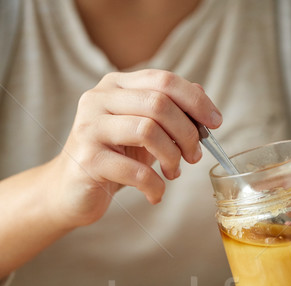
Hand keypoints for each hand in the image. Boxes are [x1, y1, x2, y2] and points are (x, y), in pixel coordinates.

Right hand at [53, 69, 221, 226]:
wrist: (71, 190)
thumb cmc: (113, 160)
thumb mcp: (142, 132)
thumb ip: (168, 112)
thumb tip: (202, 98)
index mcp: (116, 86)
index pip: (164, 81)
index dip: (196, 101)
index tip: (215, 123)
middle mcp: (99, 99)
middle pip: (159, 104)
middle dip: (187, 133)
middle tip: (193, 156)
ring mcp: (90, 128)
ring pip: (148, 131)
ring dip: (172, 158)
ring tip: (172, 174)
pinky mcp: (88, 160)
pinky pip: (135, 171)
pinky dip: (155, 186)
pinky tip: (155, 194)